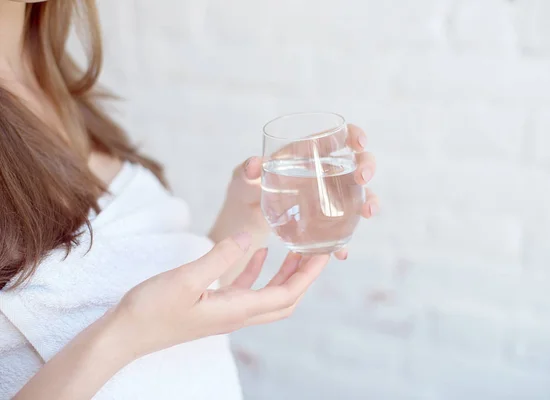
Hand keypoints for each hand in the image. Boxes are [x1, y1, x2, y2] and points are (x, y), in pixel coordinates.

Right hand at [113, 233, 328, 358]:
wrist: (125, 334)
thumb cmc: (152, 310)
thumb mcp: (186, 278)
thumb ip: (219, 256)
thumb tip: (247, 236)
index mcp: (237, 309)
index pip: (287, 294)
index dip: (309, 275)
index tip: (324, 254)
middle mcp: (237, 315)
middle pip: (284, 299)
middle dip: (304, 277)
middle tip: (316, 252)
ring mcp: (225, 312)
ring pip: (267, 295)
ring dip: (283, 274)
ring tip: (294, 249)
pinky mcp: (212, 307)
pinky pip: (244, 290)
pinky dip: (256, 272)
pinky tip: (256, 252)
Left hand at [208, 124, 378, 260]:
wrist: (246, 218)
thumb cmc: (247, 188)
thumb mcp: (244, 178)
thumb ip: (247, 171)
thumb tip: (254, 164)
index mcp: (308, 153)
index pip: (339, 136)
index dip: (353, 134)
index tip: (358, 142)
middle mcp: (325, 173)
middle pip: (358, 163)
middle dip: (367, 167)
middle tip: (362, 178)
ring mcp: (330, 198)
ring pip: (360, 195)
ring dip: (369, 202)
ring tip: (367, 213)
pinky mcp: (326, 222)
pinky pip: (343, 229)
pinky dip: (345, 241)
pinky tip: (342, 252)